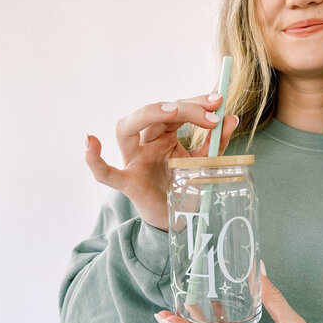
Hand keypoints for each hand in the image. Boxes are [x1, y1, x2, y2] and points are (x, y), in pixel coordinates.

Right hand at [84, 94, 238, 231]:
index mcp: (164, 135)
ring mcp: (134, 161)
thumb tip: (231, 118)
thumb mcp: (204, 163)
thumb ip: (216, 143)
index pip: (175, 110)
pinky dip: (94, 159)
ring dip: (145, 115)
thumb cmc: (186, 188)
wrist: (178, 221)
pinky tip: (91, 141)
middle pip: (154, 114)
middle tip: (210, 111)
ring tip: (172, 111)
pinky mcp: (128, 183)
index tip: (218, 102)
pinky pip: (105, 173)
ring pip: (126, 129)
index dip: (195, 103)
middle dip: (183, 108)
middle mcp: (146, 143)